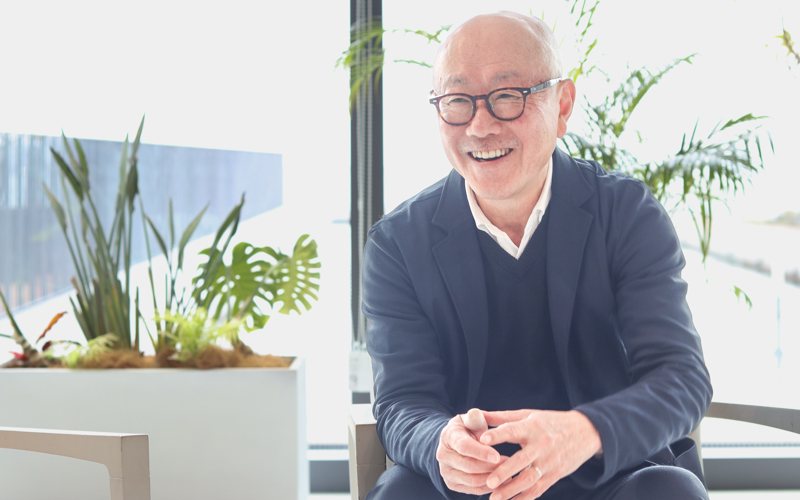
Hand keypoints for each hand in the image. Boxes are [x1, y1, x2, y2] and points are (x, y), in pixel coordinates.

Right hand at [436, 408, 504, 494]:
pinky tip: (503, 481)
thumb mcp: (471, 420)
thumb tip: (475, 413)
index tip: (497, 455)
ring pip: (472, 480)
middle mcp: (443, 456)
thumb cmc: (469, 429)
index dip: (481, 452)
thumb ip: (475, 418)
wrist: (456, 443)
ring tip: (510, 473)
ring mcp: (446, 472)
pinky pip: (473, 490)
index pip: (464, 447)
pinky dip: (489, 487)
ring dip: (492, 478)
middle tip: (509, 464)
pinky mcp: (452, 484)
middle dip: (491, 467)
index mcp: (448, 437)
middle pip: (469, 466)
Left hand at [479, 410, 601, 499]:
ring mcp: (549, 462)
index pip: (513, 430)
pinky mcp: (555, 475)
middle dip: (504, 472)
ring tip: (494, 498)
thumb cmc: (549, 422)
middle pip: (521, 460)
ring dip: (512, 490)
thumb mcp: (528, 414)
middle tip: (488, 482)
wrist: (584, 432)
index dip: (498, 435)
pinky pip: (539, 489)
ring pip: (529, 479)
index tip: (482, 440)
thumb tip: (475, 414)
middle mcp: (541, 445)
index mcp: (532, 426)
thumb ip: (501, 417)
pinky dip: (525, 497)